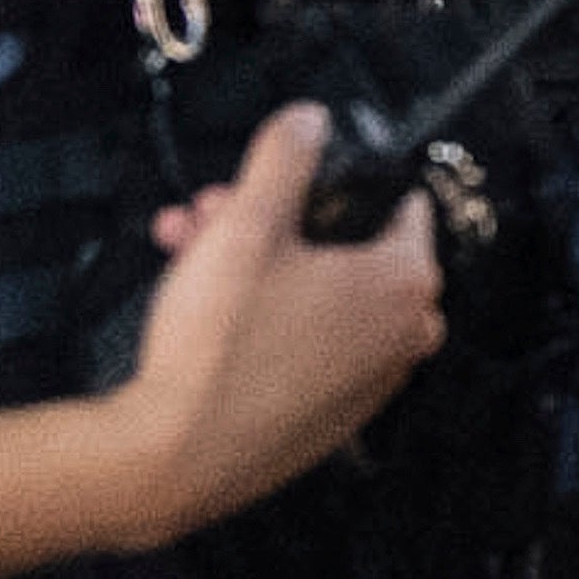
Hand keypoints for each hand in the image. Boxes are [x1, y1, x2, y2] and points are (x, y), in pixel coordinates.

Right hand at [105, 106, 445, 550]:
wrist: (172, 459)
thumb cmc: (218, 349)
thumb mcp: (247, 223)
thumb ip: (284, 157)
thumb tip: (310, 118)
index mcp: (407, 283)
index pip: (400, 203)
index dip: (330, 182)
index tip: (281, 182)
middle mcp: (404, 336)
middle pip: (342, 248)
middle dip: (270, 221)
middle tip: (210, 213)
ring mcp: (368, 383)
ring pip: (313, 294)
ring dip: (252, 264)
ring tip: (186, 248)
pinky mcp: (328, 417)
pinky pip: (302, 346)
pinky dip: (260, 319)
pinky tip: (201, 306)